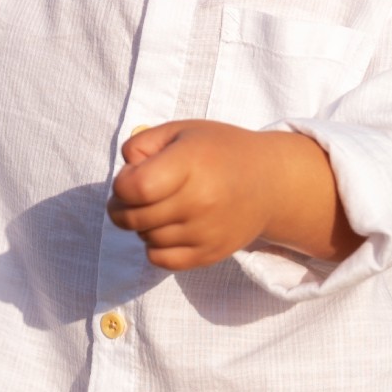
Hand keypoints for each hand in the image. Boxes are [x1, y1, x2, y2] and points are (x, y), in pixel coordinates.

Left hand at [106, 120, 361, 270]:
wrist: (270, 183)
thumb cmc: (219, 151)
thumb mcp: (181, 131)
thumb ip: (142, 143)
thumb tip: (125, 170)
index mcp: (191, 163)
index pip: (135, 188)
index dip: (122, 184)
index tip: (132, 176)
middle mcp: (200, 200)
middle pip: (134, 217)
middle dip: (122, 206)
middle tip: (135, 194)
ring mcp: (206, 231)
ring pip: (146, 238)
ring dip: (141, 225)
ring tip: (159, 207)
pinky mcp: (210, 254)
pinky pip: (161, 260)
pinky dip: (155, 246)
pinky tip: (167, 228)